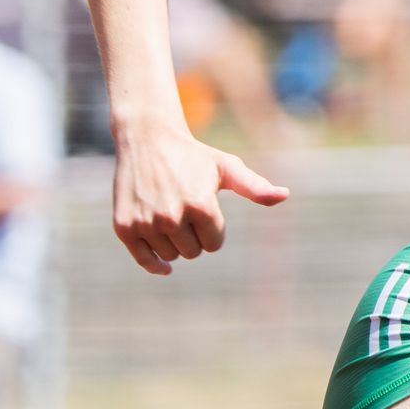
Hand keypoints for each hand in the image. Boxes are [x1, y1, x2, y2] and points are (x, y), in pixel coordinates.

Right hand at [111, 126, 287, 274]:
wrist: (148, 141)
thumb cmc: (193, 156)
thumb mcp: (226, 168)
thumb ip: (254, 186)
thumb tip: (285, 195)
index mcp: (200, 205)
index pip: (214, 243)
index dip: (214, 229)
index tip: (207, 209)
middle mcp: (170, 217)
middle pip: (193, 253)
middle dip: (195, 236)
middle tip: (187, 210)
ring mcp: (145, 224)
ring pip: (171, 257)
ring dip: (175, 243)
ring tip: (170, 214)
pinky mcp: (124, 228)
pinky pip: (144, 261)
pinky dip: (155, 265)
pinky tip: (165, 268)